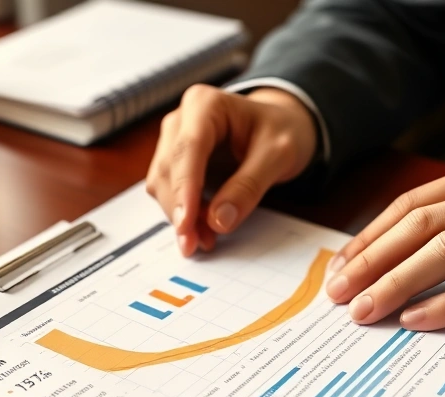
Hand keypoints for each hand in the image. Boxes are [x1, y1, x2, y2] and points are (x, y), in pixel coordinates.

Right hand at [146, 84, 317, 255]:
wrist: (281, 127)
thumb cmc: (282, 131)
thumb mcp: (278, 154)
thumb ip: (249, 185)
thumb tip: (218, 220)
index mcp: (205, 105)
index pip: (188, 149)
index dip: (184, 189)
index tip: (185, 223)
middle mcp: (181, 120)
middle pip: (168, 170)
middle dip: (181, 210)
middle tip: (200, 243)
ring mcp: (174, 141)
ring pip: (162, 185)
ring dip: (181, 216)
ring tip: (206, 240)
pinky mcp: (175, 163)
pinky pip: (170, 193)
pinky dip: (184, 215)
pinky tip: (202, 231)